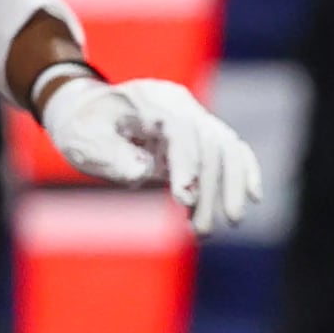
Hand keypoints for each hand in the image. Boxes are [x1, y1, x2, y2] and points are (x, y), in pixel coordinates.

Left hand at [41, 75, 264, 235]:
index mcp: (151, 100)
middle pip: (211, 143)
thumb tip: (143, 173)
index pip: (181, 130)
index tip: (185, 200)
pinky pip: (230, 152)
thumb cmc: (82, 127)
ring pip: (227, 150)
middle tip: (202, 232)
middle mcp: (179, 106)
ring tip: (207, 231)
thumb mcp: (84, 139)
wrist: (86, 112)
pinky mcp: (198, 139)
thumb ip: (111, 154)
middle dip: (210, 190)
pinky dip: (242, 173)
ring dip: (226, 191)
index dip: (187, 165)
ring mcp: (193, 120)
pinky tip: (251, 198)